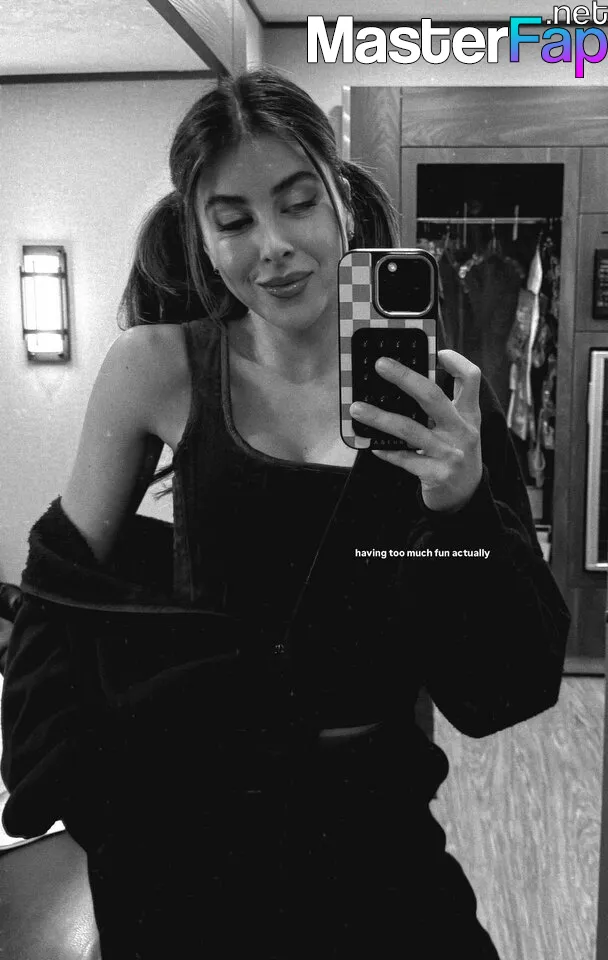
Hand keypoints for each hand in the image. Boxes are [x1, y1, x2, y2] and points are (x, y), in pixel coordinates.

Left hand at [350, 350, 482, 512]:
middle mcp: (462, 431)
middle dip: (404, 378)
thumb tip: (411, 378)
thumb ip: (446, 404)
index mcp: (469, 414)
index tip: (438, 353)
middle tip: (380, 364)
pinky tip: (371, 445)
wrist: (466, 496)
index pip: (471, 379)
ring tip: (357, 408)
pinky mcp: (435, 474)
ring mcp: (448, 453)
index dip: (456, 362)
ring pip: (409, 429)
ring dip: (380, 418)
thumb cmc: (456, 452)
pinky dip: (386, 451)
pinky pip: (404, 459)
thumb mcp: (461, 427)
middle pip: (433, 397)